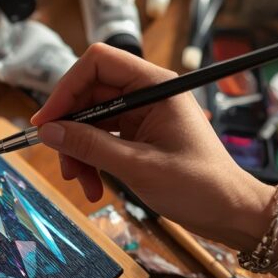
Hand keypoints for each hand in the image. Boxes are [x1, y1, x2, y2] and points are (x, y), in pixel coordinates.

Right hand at [31, 43, 274, 250]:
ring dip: (78, 152)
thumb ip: (90, 146)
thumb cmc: (199, 186)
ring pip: (90, 122)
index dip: (66, 88)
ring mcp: (142, 116)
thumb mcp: (138, 167)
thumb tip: (49, 132)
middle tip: (61, 161)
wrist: (231, 212)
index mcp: (155, 86)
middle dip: (70, 129)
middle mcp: (146, 95)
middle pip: (88, 95)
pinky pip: (101, 140)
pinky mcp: (139, 137)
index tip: (47, 122)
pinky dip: (91, 162)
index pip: (98, 64)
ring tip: (82, 184)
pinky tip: (94, 187)